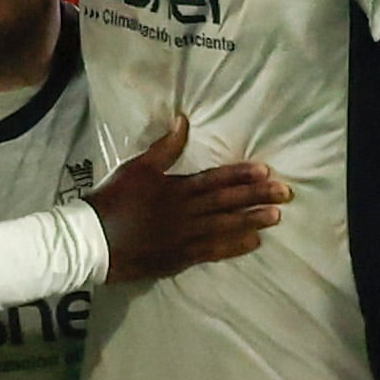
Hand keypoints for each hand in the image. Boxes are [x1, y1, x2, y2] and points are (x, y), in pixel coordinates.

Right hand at [86, 114, 286, 282]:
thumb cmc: (113, 200)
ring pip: (225, 226)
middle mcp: (186, 212)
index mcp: (176, 188)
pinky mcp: (180, 257)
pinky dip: (234, 246)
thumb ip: (165, 148)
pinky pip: (212, 251)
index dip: (241, 175)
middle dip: (257, 196)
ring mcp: (185, 237)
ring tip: (276, 216)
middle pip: (227, 202)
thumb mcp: (138, 168)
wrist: (93, 240)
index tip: (265, 171)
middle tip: (285, 193)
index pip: (215, 179)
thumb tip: (184, 121)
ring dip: (252, 221)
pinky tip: (253, 242)